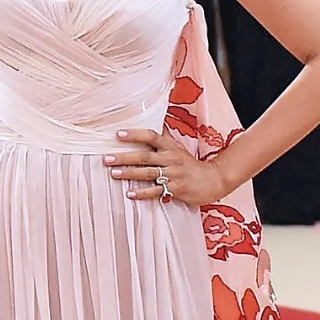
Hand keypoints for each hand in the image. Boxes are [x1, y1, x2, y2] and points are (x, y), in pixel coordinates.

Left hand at [103, 128, 230, 205]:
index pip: (151, 136)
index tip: (118, 134)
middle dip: (124, 157)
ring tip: (113, 174)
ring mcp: (174, 174)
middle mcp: (171, 158)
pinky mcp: (176, 189)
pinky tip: (130, 194)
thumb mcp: (178, 148)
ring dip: (130, 173)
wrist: (213, 179)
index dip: (135, 135)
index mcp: (170, 146)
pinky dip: (143, 193)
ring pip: (148, 173)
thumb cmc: (190, 164)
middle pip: (145, 156)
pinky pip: (157, 191)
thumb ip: (162, 140)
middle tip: (106, 158)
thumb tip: (148, 126)